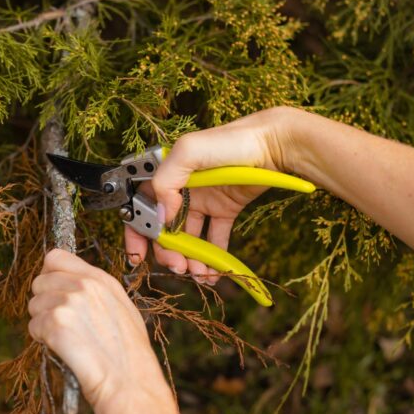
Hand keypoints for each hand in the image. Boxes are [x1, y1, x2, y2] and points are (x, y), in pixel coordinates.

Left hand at [28, 249, 169, 407]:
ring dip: (42, 323)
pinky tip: (63, 349)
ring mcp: (69, 302)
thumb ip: (96, 291)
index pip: (55, 257)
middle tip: (60, 323)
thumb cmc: (129, 354)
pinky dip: (42, 340)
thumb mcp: (122, 309)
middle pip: (39, 281)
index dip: (49, 275)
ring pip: (33, 305)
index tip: (53, 292)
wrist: (129, 383)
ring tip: (66, 339)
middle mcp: (84, 284)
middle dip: (43, 302)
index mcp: (101, 279)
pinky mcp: (56, 323)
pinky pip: (33, 326)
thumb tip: (70, 284)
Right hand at [125, 106, 298, 284]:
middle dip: (167, 252)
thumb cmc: (231, 141)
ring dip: (189, 259)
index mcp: (167, 174)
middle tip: (178, 266)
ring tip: (198, 272)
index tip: (138, 256)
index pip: (142, 206)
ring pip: (188, 237)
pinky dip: (212, 258)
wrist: (275, 144)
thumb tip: (161, 217)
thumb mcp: (188, 151)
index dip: (138, 232)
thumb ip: (165, 181)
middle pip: (165, 228)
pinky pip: (214, 238)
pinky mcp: (225, 209)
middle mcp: (182, 189)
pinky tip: (213, 272)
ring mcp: (204, 200)